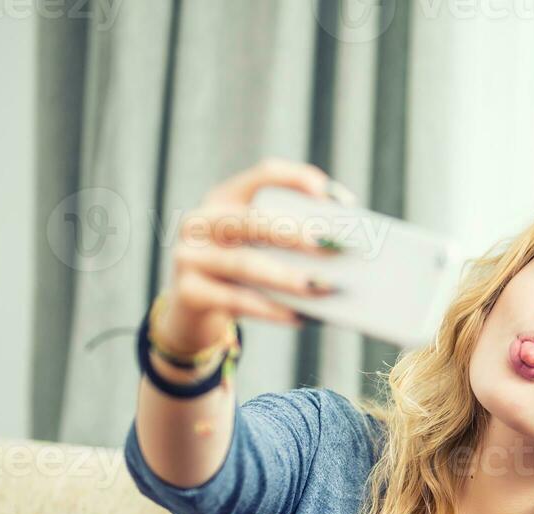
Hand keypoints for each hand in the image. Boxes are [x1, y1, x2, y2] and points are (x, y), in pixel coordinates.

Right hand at [158, 158, 355, 354]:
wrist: (193, 310)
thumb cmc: (243, 273)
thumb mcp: (261, 249)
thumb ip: (294, 242)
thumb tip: (344, 255)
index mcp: (226, 197)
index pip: (264, 176)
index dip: (298, 181)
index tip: (335, 199)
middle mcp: (202, 221)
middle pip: (253, 221)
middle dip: (296, 233)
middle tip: (334, 246)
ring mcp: (190, 256)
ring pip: (245, 264)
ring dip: (288, 276)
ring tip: (325, 287)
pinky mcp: (189, 292)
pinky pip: (237, 301)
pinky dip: (273, 310)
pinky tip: (303, 318)